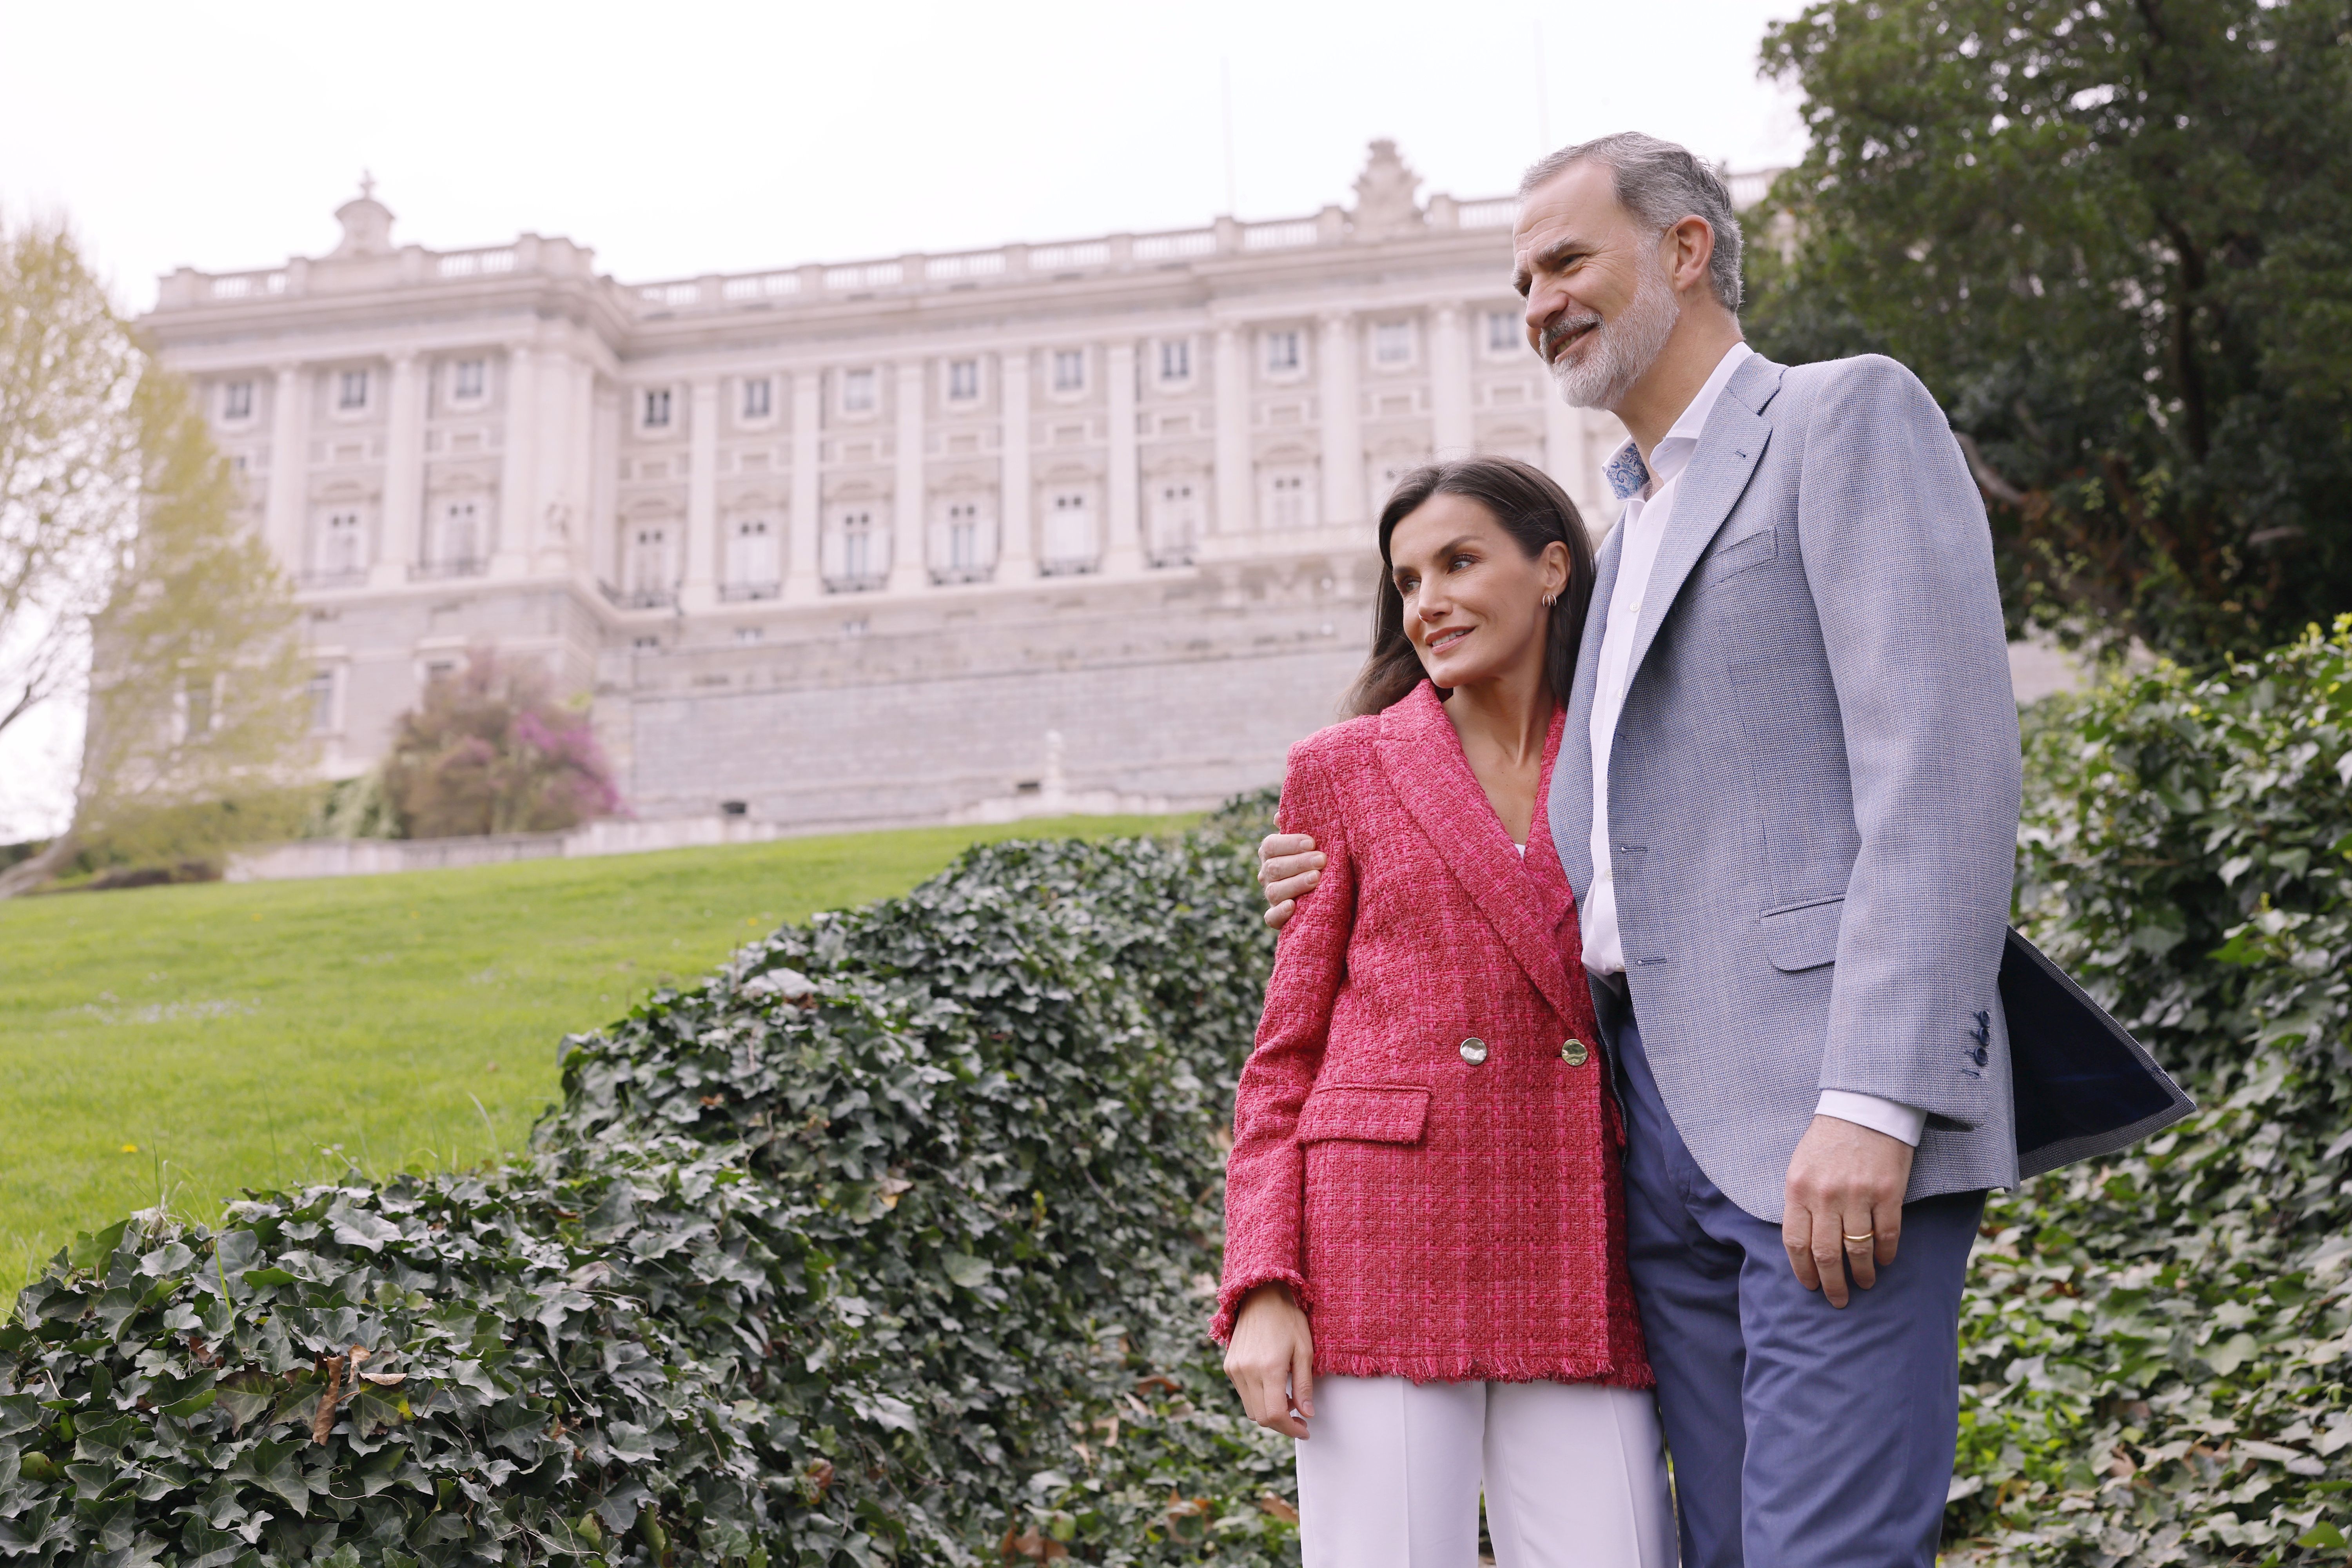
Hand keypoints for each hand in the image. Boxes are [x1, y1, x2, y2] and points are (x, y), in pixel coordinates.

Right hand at [1223, 1283, 1314, 1437]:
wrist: (1260, 1297)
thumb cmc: (1287, 1319)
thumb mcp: (1304, 1350)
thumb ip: (1304, 1385)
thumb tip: (1307, 1414)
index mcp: (1269, 1368)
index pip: (1275, 1414)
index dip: (1291, 1429)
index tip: (1304, 1429)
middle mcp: (1247, 1371)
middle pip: (1262, 1417)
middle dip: (1282, 1425)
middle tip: (1299, 1419)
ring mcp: (1235, 1370)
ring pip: (1251, 1409)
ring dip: (1270, 1413)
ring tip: (1288, 1399)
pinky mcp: (1229, 1366)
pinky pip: (1243, 1395)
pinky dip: (1259, 1400)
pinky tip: (1272, 1387)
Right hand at [1258, 833, 1324, 932]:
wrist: (1330, 893)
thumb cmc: (1319, 859)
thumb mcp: (1312, 842)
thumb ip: (1297, 826)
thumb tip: (1279, 817)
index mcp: (1271, 853)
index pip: (1271, 846)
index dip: (1289, 843)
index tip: (1311, 842)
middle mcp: (1268, 874)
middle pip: (1274, 867)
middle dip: (1299, 863)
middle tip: (1322, 860)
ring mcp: (1272, 897)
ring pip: (1274, 891)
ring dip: (1295, 884)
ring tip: (1316, 878)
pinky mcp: (1277, 918)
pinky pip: (1271, 918)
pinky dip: (1280, 912)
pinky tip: (1293, 906)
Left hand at [1782, 1114, 1915, 1307]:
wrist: (1864, 1108)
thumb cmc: (1829, 1140)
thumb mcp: (1801, 1167)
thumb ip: (1800, 1202)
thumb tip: (1804, 1243)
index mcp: (1798, 1189)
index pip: (1795, 1243)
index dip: (1803, 1271)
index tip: (1810, 1286)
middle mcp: (1825, 1195)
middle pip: (1826, 1254)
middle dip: (1832, 1284)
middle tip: (1838, 1299)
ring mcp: (1858, 1194)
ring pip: (1858, 1249)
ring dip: (1862, 1273)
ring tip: (1864, 1283)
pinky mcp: (1888, 1192)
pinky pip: (1886, 1234)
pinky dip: (1885, 1253)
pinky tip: (1884, 1260)